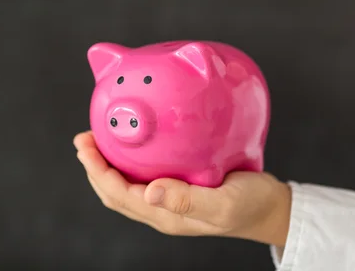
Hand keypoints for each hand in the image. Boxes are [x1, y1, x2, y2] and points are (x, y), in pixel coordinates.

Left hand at [74, 131, 291, 246]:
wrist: (270, 208)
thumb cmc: (251, 205)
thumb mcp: (224, 203)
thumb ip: (188, 200)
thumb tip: (149, 193)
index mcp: (167, 215)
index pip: (118, 194)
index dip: (96, 171)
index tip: (85, 145)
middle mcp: (162, 210)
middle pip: (114, 192)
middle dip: (93, 167)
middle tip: (83, 138)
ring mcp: (168, 201)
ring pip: (125, 186)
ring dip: (106, 165)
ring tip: (97, 140)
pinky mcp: (177, 189)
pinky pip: (142, 178)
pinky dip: (127, 162)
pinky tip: (131, 144)